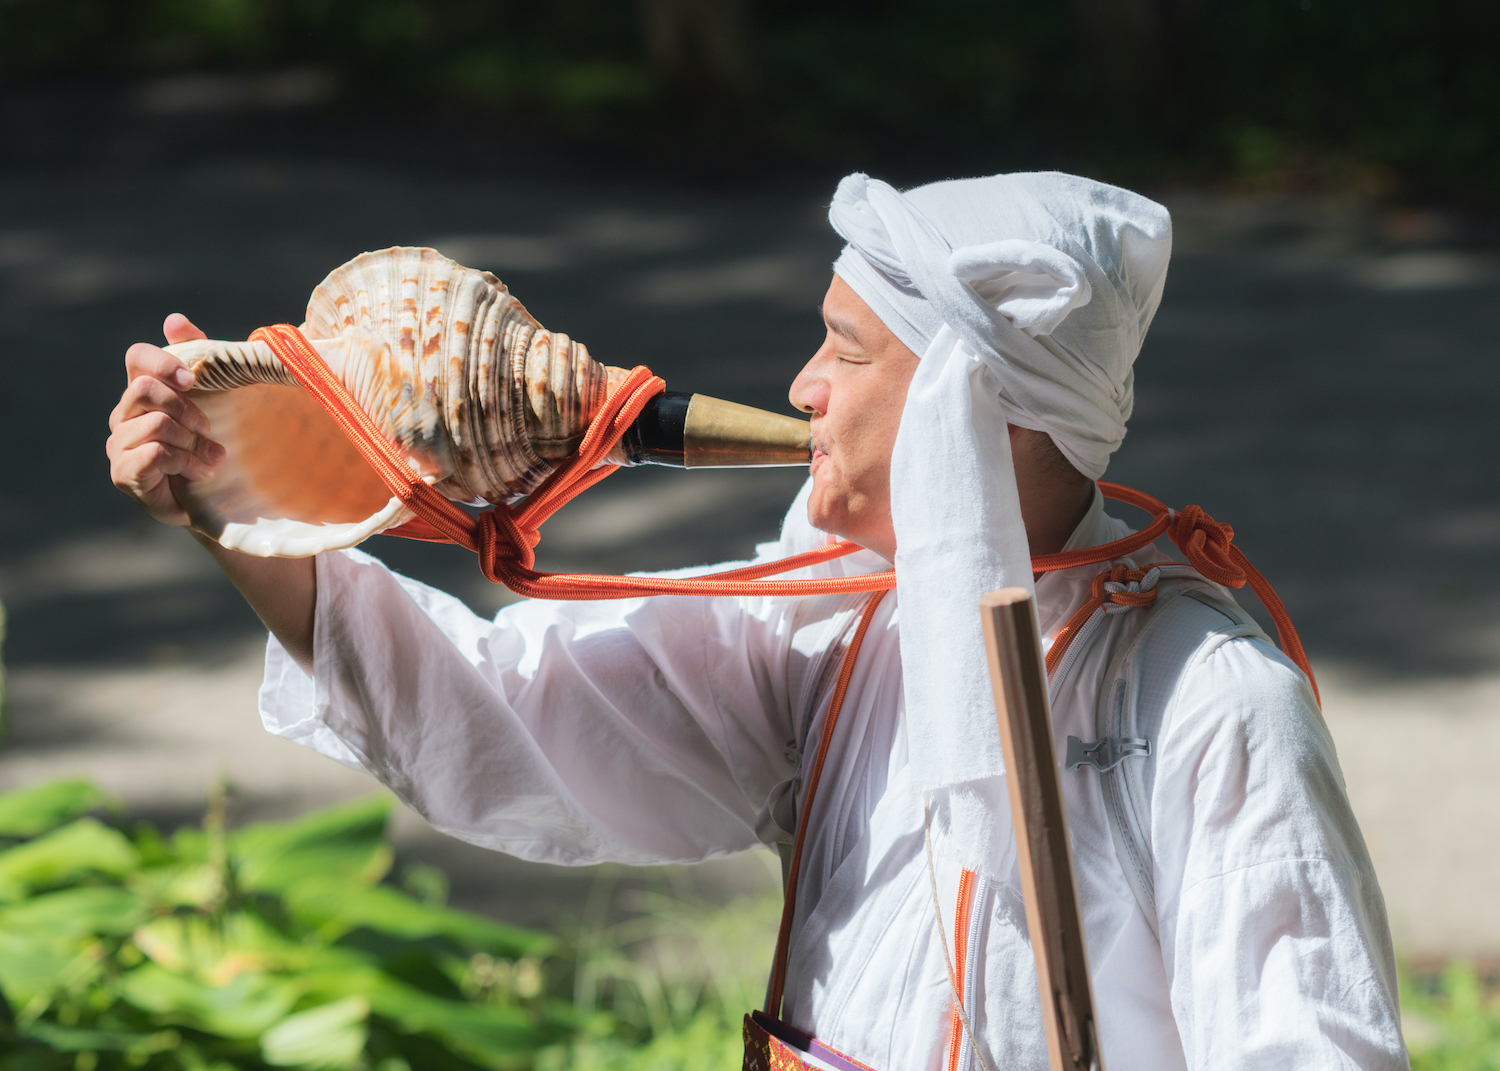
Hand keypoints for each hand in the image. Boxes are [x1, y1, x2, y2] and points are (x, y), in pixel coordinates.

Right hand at [106, 314, 225, 525]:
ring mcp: (118, 443)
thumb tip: (173, 320)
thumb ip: (197, 357)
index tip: (192, 380)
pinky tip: (199, 473)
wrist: (214, 500)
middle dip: (186, 409)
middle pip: (144, 389)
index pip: (136, 357)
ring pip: (155, 423)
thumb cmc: (210, 445)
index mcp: (143, 390)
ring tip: (212, 459)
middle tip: (210, 429)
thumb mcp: (214, 399)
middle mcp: (123, 414)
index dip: (162, 362)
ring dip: (192, 442)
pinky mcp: (123, 473)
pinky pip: (154, 453)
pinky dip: (184, 462)